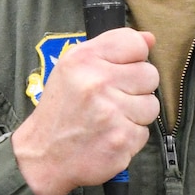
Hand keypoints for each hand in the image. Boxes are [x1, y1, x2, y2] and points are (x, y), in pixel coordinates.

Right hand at [12, 29, 159, 194]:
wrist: (43, 155)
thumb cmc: (62, 109)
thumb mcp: (74, 67)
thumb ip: (112, 47)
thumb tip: (150, 38)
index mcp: (84, 60)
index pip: (135, 44)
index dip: (133, 59)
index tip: (119, 72)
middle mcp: (97, 83)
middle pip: (149, 75)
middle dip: (136, 89)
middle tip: (112, 100)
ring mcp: (111, 113)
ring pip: (151, 105)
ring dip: (135, 115)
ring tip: (110, 119)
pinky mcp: (121, 140)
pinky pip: (144, 132)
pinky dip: (129, 137)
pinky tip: (109, 137)